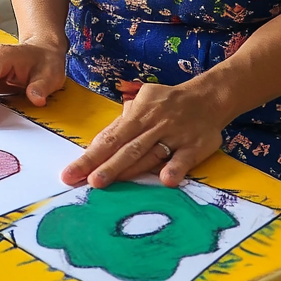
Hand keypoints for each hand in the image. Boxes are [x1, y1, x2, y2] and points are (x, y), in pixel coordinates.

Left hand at [60, 80, 224, 189]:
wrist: (208, 97)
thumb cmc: (168, 102)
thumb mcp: (144, 101)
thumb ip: (126, 121)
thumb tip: (102, 141)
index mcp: (138, 114)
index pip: (110, 137)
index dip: (91, 154)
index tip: (72, 172)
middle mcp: (152, 125)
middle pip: (124, 148)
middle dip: (101, 164)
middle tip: (82, 181)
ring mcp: (173, 136)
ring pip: (147, 155)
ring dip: (126, 170)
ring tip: (103, 183)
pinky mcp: (195, 147)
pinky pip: (183, 159)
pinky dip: (174, 168)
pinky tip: (164, 180)